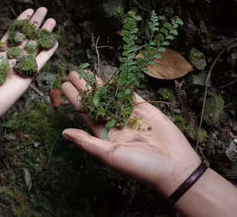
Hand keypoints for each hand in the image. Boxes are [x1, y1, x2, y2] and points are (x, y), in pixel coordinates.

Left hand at [0, 7, 57, 130]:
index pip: (12, 35)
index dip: (20, 23)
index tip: (28, 10)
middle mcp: (11, 59)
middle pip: (26, 37)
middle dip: (35, 23)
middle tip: (44, 9)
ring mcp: (20, 68)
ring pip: (35, 47)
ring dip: (44, 34)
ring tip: (52, 20)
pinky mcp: (26, 77)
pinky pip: (39, 63)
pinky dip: (47, 52)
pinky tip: (55, 41)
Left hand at [61, 71, 200, 197]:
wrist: (173, 166)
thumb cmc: (140, 166)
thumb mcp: (110, 154)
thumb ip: (87, 142)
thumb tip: (63, 132)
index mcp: (104, 134)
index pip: (84, 113)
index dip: (74, 99)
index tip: (64, 85)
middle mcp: (114, 123)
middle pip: (94, 102)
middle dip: (83, 87)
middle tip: (71, 73)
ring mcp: (129, 115)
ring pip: (109, 95)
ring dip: (98, 84)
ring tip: (85, 71)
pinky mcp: (144, 109)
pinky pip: (129, 94)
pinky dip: (119, 86)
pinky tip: (109, 77)